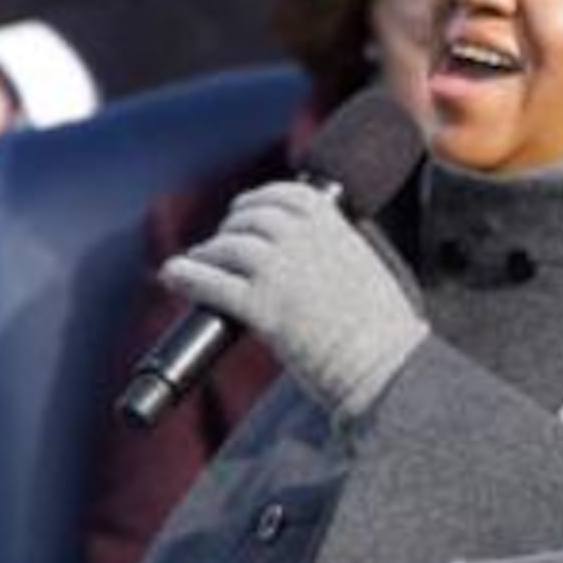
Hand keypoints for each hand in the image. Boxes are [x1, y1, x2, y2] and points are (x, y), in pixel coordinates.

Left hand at [159, 181, 428, 417]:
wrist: (388, 367)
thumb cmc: (384, 331)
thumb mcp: (367, 271)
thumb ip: (335, 252)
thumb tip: (297, 252)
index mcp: (337, 230)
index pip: (287, 195)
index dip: (259, 200)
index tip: (245, 212)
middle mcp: (307, 243)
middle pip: (250, 218)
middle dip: (230, 228)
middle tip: (220, 247)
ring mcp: (282, 273)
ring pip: (227, 247)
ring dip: (207, 253)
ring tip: (197, 264)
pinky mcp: (263, 308)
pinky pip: (211, 283)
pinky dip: (186, 275)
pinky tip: (174, 275)